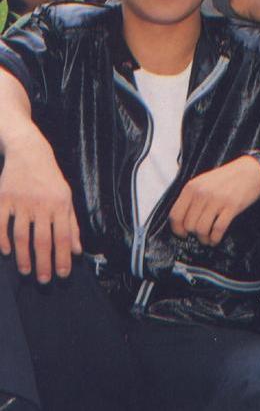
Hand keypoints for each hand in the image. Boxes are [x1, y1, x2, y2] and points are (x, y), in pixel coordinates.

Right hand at [0, 129, 81, 282]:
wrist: (29, 152)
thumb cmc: (50, 179)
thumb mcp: (66, 197)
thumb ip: (72, 224)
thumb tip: (77, 250)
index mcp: (60, 204)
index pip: (63, 237)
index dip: (63, 258)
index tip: (62, 275)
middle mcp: (41, 204)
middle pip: (42, 240)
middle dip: (44, 263)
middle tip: (44, 281)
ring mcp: (21, 202)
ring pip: (21, 236)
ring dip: (24, 257)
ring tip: (27, 271)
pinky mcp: (3, 199)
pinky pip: (0, 224)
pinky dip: (2, 240)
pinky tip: (7, 251)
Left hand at [169, 156, 259, 245]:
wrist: (249, 171)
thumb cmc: (226, 178)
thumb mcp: (203, 181)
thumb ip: (191, 197)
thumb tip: (182, 219)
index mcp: (192, 187)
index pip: (175, 214)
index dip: (177, 229)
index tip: (182, 234)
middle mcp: (202, 193)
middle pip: (189, 224)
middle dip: (193, 234)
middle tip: (198, 235)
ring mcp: (217, 200)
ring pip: (201, 229)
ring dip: (204, 239)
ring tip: (207, 238)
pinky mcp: (231, 207)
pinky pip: (218, 229)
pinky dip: (215, 238)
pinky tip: (216, 238)